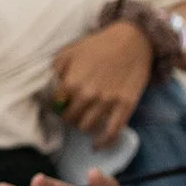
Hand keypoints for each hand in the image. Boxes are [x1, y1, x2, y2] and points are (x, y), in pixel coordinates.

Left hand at [47, 21, 153, 146]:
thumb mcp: (70, 50)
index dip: (57, 107)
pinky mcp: (126, 105)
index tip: (60, 105)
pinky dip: (104, 142)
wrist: (133, 40)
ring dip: (84, 126)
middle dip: (70, 117)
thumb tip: (51, 88)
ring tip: (85, 121)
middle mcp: (89, 95)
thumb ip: (56, 70)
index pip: (56, 107)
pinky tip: (97, 146)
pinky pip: (113, 131)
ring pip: (88, 127)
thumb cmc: (99, 44)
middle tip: (74, 112)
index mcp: (72, 82)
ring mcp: (108, 102)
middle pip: (71, 119)